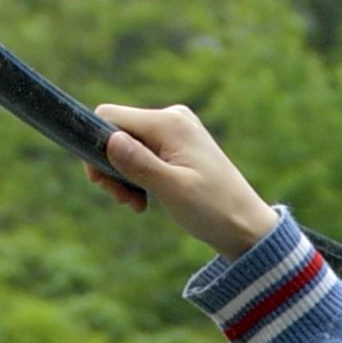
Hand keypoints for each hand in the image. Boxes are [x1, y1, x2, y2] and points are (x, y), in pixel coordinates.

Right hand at [90, 102, 274, 252]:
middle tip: (124, 201)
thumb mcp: (172, 189)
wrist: (246, 226)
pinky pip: (143, 154)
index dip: (96, 148)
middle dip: (111, 167)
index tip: (103, 183)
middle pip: (116, 132)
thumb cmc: (212, 209)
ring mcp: (176, 131)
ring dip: (123, 176)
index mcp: (169, 123)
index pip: (109, 117)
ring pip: (128, 145)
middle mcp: (171, 118)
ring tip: (136, 204)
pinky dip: (138, 177)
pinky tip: (145, 200)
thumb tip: (109, 140)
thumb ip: (139, 164)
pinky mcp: (178, 146)